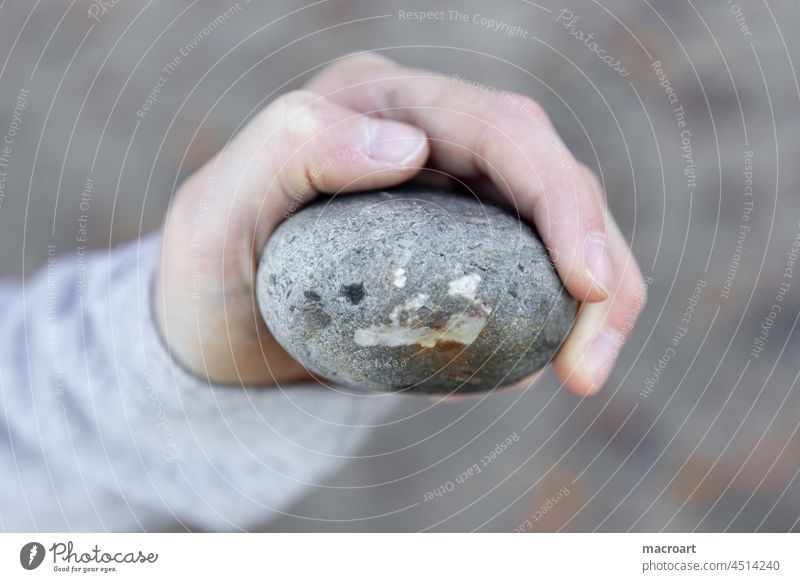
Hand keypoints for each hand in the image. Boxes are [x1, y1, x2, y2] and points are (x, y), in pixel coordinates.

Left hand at [155, 53, 644, 394]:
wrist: (216, 338)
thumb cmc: (208, 274)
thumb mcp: (217, 213)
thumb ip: (291, 149)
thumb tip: (410, 148)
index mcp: (379, 105)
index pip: (499, 129)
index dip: (560, 198)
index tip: (587, 284)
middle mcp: (427, 139)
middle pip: (548, 179)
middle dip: (596, 262)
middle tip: (590, 363)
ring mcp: (450, 198)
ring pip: (554, 232)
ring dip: (589, 303)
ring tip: (580, 375)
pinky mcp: (459, 254)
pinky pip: (526, 281)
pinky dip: (544, 326)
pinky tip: (518, 375)